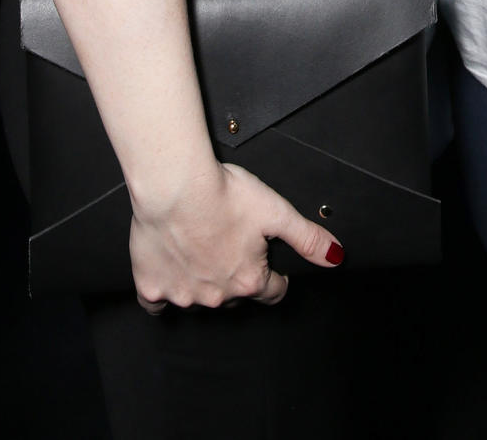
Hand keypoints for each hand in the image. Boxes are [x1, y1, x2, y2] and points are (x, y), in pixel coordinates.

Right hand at [130, 160, 342, 312]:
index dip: (275, 277)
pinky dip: (164, 290)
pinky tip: (170, 269)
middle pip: (235, 295)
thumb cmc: (224, 193)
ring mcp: (182, 296)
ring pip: (199, 297)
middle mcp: (216, 296)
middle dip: (237, 275)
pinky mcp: (150, 288)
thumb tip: (336, 257)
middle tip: (232, 245)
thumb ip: (307, 237)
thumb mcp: (276, 211)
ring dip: (203, 280)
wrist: (174, 185)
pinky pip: (157, 301)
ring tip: (202, 247)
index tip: (271, 266)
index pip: (272, 292)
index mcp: (249, 280)